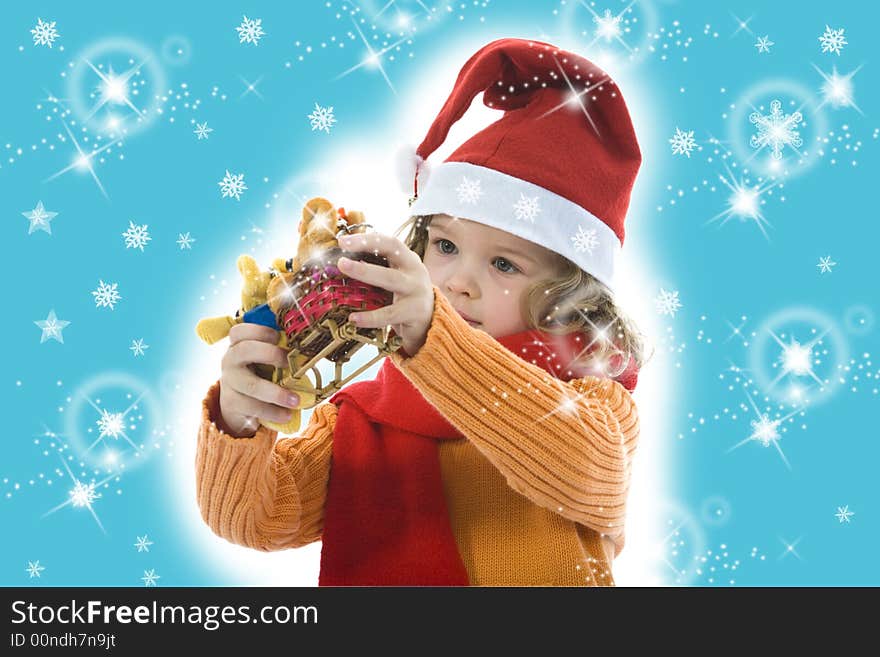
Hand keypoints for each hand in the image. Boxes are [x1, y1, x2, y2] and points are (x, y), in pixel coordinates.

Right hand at [219, 323, 300, 436]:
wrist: (238, 403)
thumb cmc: (258, 373)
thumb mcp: (263, 359)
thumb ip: (278, 351)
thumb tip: (308, 351)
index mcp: (238, 344)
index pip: (240, 331)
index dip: (259, 331)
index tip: (278, 336)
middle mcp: (230, 359)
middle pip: (244, 350)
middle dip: (270, 354)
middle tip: (290, 362)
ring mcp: (229, 381)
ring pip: (251, 385)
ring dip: (276, 393)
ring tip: (296, 400)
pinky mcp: (231, 402)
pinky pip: (252, 406)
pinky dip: (273, 412)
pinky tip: (286, 415)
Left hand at [336, 232, 433, 356]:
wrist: (431, 324)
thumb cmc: (406, 299)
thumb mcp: (396, 279)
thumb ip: (378, 270)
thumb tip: (343, 263)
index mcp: (408, 260)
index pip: (389, 242)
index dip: (367, 239)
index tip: (343, 241)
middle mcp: (415, 271)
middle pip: (391, 252)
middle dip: (365, 248)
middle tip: (341, 254)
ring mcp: (417, 291)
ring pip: (390, 278)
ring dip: (365, 272)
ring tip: (344, 269)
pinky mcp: (416, 312)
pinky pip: (390, 313)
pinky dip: (371, 317)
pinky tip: (354, 318)